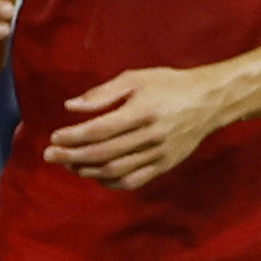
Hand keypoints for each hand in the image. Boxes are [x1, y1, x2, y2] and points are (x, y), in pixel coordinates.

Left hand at [44, 66, 232, 188]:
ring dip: (87, 170)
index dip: (73, 136)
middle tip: (50, 154)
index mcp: (143, 111)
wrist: (210, 101)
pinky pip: (133, 181)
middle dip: (72, 156)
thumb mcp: (136, 78)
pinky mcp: (165, 165)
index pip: (100, 129)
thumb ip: (102, 94)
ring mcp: (159, 154)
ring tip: (69, 165)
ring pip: (116, 170)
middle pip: (103, 153)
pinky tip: (94, 175)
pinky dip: (109, 182)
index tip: (54, 137)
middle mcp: (151, 135)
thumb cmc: (169, 85)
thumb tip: (71, 107)